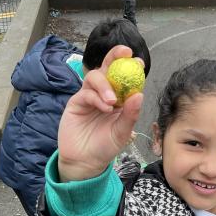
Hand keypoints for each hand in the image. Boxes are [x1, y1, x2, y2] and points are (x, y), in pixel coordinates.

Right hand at [57, 45, 143, 181]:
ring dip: (105, 84)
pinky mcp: (76, 103)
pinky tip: (105, 107)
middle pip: (107, 68)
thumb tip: (139, 95)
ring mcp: (89, 97)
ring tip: (113, 101)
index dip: (131, 67)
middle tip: (125, 53)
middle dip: (115, 57)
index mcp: (118, 100)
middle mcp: (103, 94)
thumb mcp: (122, 133)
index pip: (124, 79)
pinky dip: (97, 97)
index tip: (139, 61)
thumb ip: (130, 115)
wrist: (85, 162)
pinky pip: (86, 93)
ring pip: (94, 77)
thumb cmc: (105, 148)